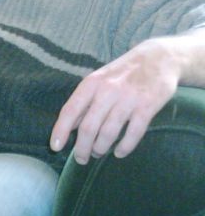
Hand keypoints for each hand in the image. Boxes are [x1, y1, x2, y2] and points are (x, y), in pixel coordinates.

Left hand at [50, 38, 180, 163]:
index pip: (70, 110)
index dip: (61, 131)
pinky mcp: (147, 107)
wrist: (159, 57)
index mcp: (92, 83)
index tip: (55, 147)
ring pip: (108, 133)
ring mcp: (128, 99)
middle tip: (82, 158)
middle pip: (88, 127)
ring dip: (101, 148)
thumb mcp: (100, 79)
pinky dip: (124, 148)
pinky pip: (132, 134)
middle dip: (82, 148)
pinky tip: (119, 152)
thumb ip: (86, 102)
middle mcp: (108, 90)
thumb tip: (69, 127)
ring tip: (99, 153)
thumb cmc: (124, 72)